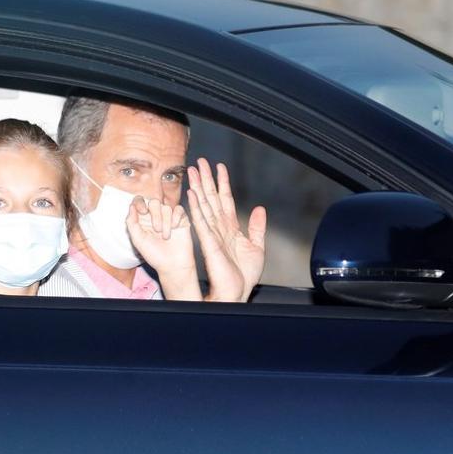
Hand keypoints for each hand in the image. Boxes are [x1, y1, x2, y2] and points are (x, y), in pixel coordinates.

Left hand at [125, 197, 201, 300]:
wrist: (172, 265)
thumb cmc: (154, 255)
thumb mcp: (138, 240)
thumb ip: (132, 223)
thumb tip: (131, 206)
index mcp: (143, 219)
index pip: (139, 201)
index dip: (140, 202)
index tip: (142, 211)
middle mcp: (155, 216)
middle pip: (154, 202)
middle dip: (155, 214)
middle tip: (156, 229)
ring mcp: (169, 217)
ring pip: (166, 207)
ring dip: (166, 221)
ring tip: (166, 236)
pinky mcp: (181, 219)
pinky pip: (178, 209)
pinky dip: (176, 217)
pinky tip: (175, 228)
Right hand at [188, 158, 267, 301]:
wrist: (236, 292)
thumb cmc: (243, 276)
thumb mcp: (256, 246)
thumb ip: (257, 227)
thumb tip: (261, 209)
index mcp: (229, 228)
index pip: (225, 200)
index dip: (222, 183)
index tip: (219, 167)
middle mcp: (218, 228)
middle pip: (211, 198)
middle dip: (206, 179)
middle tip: (200, 162)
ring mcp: (211, 234)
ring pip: (204, 205)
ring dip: (197, 188)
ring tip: (192, 171)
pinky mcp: (208, 242)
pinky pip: (200, 222)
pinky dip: (196, 207)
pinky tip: (192, 195)